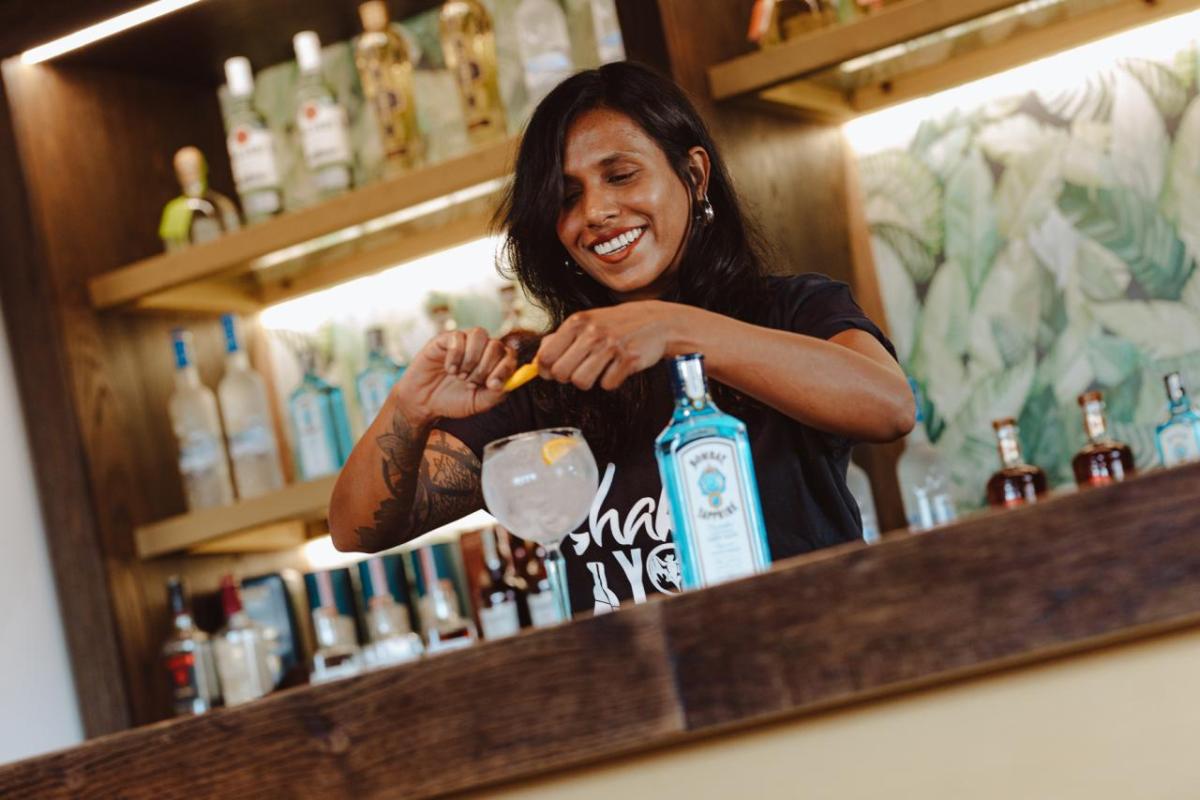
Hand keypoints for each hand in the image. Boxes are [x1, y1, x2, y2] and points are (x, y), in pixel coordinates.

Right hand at [394, 328, 516, 424]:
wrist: (424, 402)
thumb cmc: (453, 401)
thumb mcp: (477, 403)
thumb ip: (495, 395)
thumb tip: (503, 383)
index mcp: (493, 363)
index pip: (509, 355)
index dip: (505, 368)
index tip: (492, 385)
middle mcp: (481, 349)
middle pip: (496, 344)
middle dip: (484, 367)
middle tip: (470, 383)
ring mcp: (464, 342)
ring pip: (479, 334)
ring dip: (471, 358)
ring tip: (460, 376)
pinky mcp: (445, 339)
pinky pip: (458, 337)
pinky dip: (455, 355)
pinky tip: (449, 369)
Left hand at [536, 301, 689, 390]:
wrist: (657, 321)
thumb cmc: (617, 324)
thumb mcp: (587, 322)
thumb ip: (561, 339)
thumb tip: (538, 361)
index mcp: (577, 322)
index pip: (546, 356)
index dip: (546, 370)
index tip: (553, 371)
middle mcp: (592, 332)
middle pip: (561, 373)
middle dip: (567, 377)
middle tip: (580, 369)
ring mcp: (611, 346)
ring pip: (581, 382)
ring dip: (589, 381)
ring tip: (599, 369)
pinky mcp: (629, 359)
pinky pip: (607, 385)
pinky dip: (611, 381)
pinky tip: (618, 367)